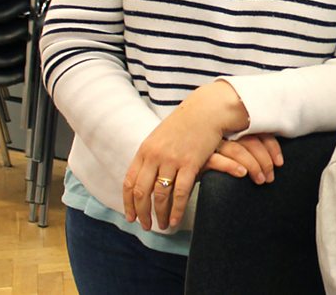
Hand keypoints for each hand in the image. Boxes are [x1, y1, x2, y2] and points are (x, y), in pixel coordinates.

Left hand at [122, 81, 249, 229]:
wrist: (206, 110)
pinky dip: (176, 209)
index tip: (131, 217)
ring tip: (162, 226)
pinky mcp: (190, 163)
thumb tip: (146, 175)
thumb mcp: (161, 137)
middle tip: (145, 226)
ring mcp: (171, 160)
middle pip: (142, 192)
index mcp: (145, 150)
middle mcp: (155, 156)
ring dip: (159, 214)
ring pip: (160, 195)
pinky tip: (174, 220)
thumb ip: (152, 155)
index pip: (130, 182)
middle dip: (142, 213)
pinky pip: (180, 192)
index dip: (128, 203)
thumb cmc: (186, 124)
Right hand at [203, 133, 284, 183]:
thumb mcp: (230, 147)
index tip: (280, 162)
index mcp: (233, 127)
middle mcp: (223, 132)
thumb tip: (273, 159)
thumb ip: (247, 146)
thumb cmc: (209, 154)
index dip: (272, 147)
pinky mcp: (197, 157)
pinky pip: (217, 160)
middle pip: (250, 141)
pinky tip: (242, 173)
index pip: (258, 131)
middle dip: (265, 160)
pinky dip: (232, 166)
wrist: (182, 160)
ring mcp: (210, 143)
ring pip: (237, 150)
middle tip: (270, 177)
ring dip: (253, 165)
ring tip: (260, 179)